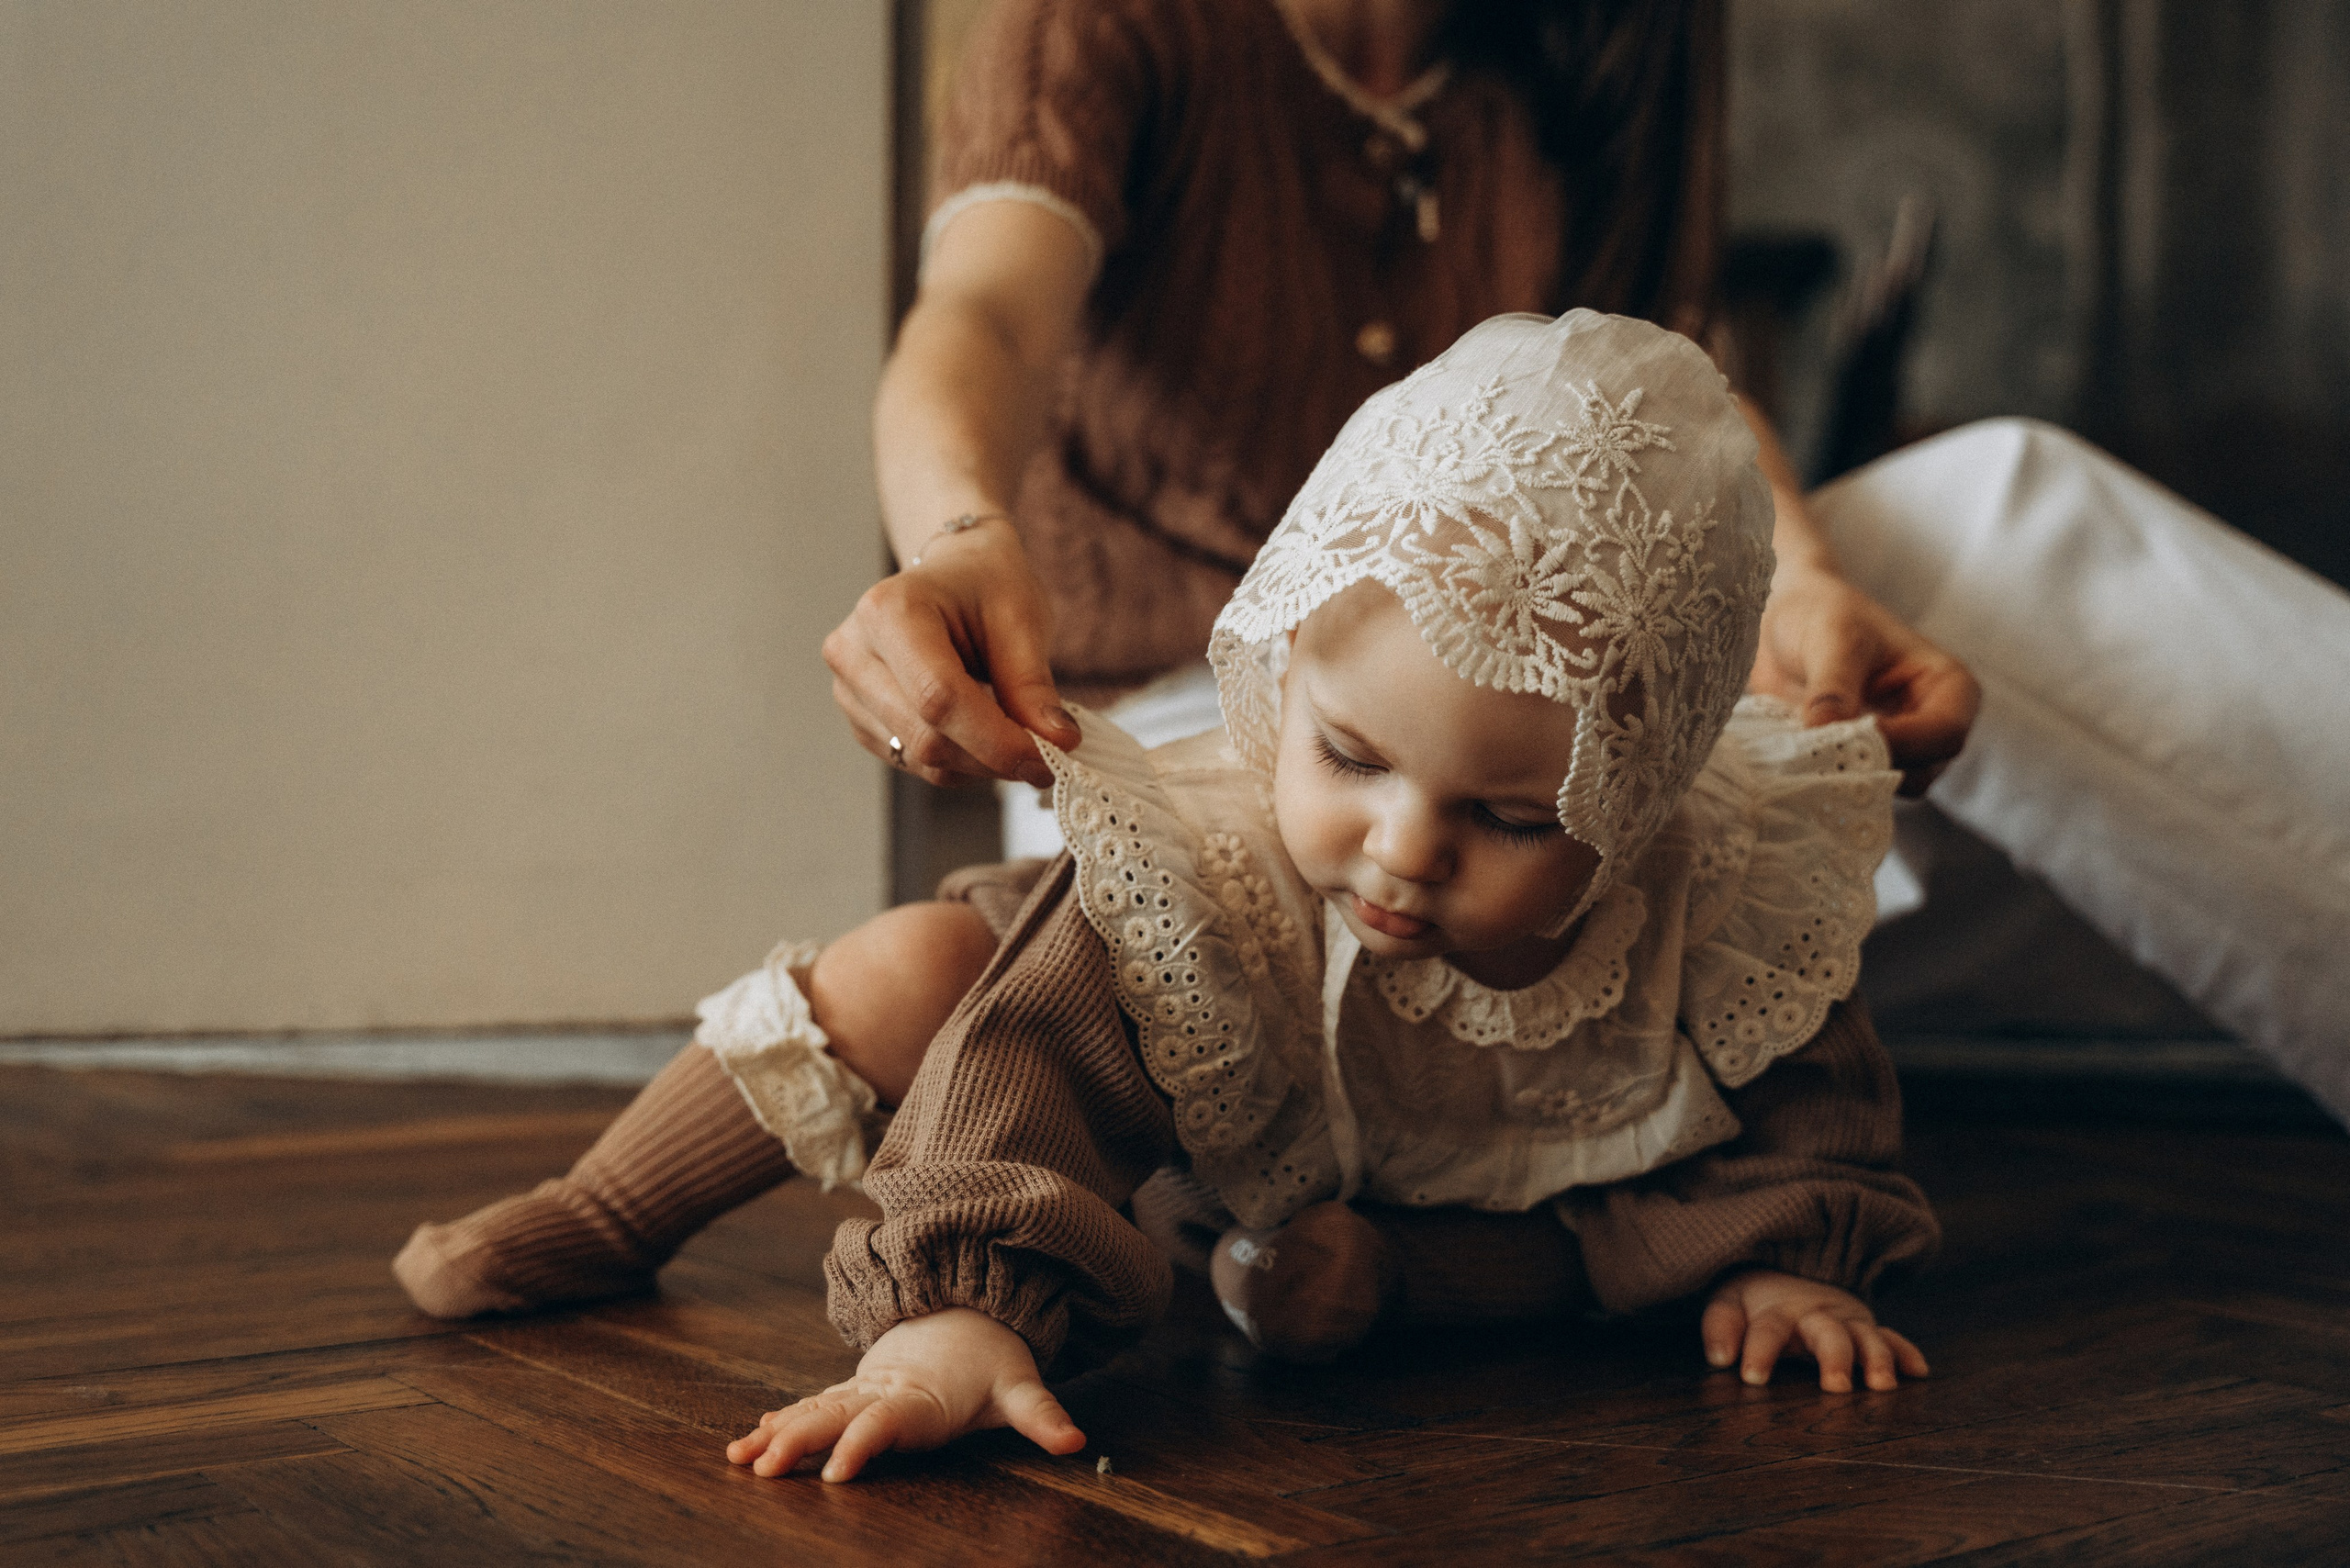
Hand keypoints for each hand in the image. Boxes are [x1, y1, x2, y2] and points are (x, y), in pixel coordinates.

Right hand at [725, 1308, 1083, 1482]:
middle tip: (762, 1468)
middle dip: (797, 1441)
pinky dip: (782, 1420)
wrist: (967, 1309)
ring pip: (814, 1409)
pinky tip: (753, 1437)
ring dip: (778, 1432)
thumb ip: (1042, 1415)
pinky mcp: (854, 1391)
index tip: (835, 1472)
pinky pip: (812, 1405)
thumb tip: (1077, 1441)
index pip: (885, 1422)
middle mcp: (884, 1392)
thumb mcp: (1020, 1385)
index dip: (862, 1444)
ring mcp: (863, 1389)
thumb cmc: (992, 1359)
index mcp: (920, 1397)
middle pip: (835, 1416)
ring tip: (741, 1455)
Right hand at [823, 520, 1078, 789]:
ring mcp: (848, 689)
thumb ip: (1032, 686)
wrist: (955, 574)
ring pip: (921, 758)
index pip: (939, 697)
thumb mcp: (1021, 620)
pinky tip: (981, 732)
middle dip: (993, 756)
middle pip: (926, 736)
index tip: (1048, 758)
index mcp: (888, 611)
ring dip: (979, 763)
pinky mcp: (859, 719)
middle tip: (1047, 756)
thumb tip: (1057, 742)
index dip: (996, 739)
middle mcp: (854, 652)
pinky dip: (959, 762)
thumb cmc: (985, 585)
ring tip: (1014, 732)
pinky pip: (914, 761)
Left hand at [1701, 1268, 1928, 1392]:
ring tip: (1883, 1385)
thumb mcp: (1729, 1303)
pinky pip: (1892, 1339)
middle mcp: (1817, 1315)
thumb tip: (1718, 1358)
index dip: (1759, 1351)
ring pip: (1866, 1338)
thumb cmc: (1755, 1301)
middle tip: (1836, 1386)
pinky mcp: (1868, 1329)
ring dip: (1877, 1359)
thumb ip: (1720, 1327)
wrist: (1789, 1272)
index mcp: (1778, 1311)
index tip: (1751, 1377)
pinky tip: (1919, 1372)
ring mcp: (1847, 1322)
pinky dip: (1906, 1353)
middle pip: (1828, 1333)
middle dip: (1834, 1358)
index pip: (1768, 1329)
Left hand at [1751, 563, 1980, 795]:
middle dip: (1869, 767)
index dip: (1900, 743)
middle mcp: (1932, 726)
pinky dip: (1823, 781)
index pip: (1945, 734)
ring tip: (1800, 751)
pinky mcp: (1860, 764)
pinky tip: (1794, 760)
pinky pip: (1849, 790)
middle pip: (1919, 772)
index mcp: (1950, 687)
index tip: (1843, 735)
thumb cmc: (1823, 614)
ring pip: (1884, 789)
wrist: (1786, 618)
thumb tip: (1823, 732)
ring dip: (1841, 778)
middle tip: (1814, 752)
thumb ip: (1833, 687)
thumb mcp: (1833, 639)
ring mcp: (1898, 750)